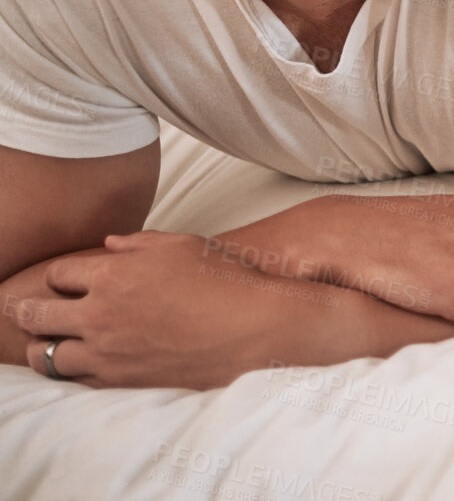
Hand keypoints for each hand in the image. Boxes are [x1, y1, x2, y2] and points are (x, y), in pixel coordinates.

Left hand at [15, 231, 309, 388]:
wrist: (256, 328)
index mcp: (113, 275)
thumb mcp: (185, 245)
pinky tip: (79, 367)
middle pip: (36, 316)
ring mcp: (108, 353)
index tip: (66, 282)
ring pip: (46, 357)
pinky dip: (71, 373)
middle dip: (28, 312)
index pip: (58, 275)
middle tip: (25, 312)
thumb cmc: (226, 281)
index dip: (60, 278)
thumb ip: (140, 244)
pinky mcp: (121, 382)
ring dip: (42, 348)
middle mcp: (100, 315)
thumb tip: (110, 245)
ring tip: (46, 346)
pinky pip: (75, 382)